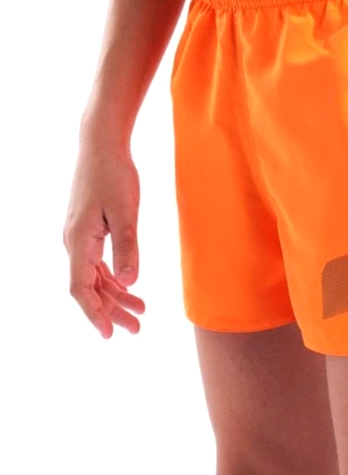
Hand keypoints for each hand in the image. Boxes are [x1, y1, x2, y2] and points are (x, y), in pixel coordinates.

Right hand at [63, 144, 144, 336]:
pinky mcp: (88, 229)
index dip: (95, 313)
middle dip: (112, 310)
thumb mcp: (126, 212)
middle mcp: (74, 243)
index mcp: (79, 242)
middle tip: (136, 328)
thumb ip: (128, 247)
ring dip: (115, 295)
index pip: (82, 289)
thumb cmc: (114, 175)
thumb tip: (129, 282)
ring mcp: (79, 237)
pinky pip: (97, 262)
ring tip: (141, 311)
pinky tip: (129, 286)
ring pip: (95, 276)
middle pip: (90, 287)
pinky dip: (113, 277)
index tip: (110, 333)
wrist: (101, 146)